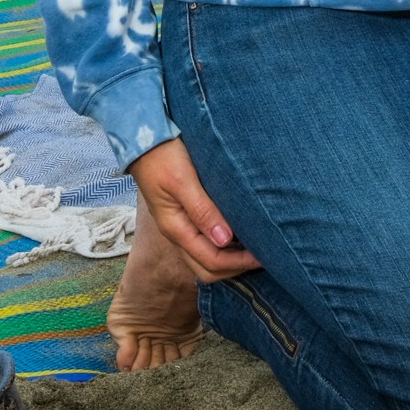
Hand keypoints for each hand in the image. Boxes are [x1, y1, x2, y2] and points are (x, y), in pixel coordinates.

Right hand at [128, 138, 259, 282]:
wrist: (143, 142)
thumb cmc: (163, 158)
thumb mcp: (183, 182)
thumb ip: (202, 211)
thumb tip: (225, 240)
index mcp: (176, 229)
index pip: (210, 261)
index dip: (238, 263)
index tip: (265, 255)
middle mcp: (179, 233)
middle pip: (208, 267)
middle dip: (236, 267)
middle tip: (266, 254)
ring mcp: (181, 226)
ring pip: (206, 257)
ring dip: (232, 257)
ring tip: (259, 244)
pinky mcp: (186, 215)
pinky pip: (206, 240)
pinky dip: (226, 243)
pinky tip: (244, 230)